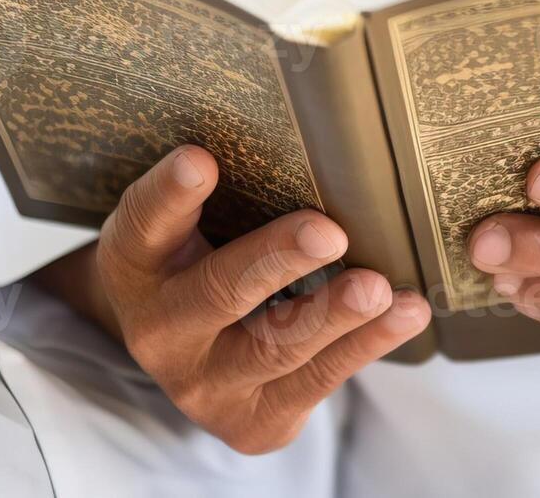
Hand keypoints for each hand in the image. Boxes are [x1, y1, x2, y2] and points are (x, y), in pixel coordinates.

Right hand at [40, 144, 430, 453]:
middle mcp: (159, 330)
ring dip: (333, 315)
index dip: (170, 195)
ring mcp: (204, 385)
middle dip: (275, 260)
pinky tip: (405, 314)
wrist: (187, 352)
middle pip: (216, 294)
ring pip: (274, 348)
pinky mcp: (253, 422)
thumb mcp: (192, 223)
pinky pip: (315, 382)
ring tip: (378, 288)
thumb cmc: (202, 258)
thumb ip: (226, 188)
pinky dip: (365, 345)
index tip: (200, 159)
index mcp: (134, 264)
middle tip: (328, 232)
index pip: (145, 224)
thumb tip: (309, 117)